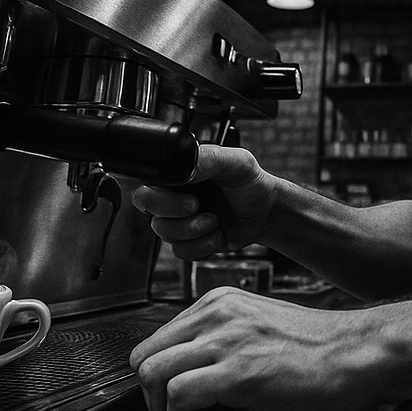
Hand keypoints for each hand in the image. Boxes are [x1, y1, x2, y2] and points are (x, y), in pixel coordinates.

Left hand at [128, 288, 381, 410]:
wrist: (359, 354)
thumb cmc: (320, 351)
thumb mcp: (259, 330)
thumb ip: (222, 344)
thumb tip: (191, 381)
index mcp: (218, 302)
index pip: (156, 343)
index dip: (165, 381)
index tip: (191, 401)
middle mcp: (216, 314)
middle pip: (143, 360)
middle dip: (157, 399)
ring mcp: (225, 340)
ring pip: (151, 376)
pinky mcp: (237, 371)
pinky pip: (178, 398)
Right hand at [131, 144, 276, 258]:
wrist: (265, 211)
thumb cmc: (250, 182)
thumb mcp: (236, 162)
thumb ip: (209, 159)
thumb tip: (184, 165)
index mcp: (176, 173)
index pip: (146, 185)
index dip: (162, 198)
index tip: (192, 200)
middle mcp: (172, 194)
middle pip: (147, 210)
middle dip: (177, 217)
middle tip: (201, 210)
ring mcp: (178, 219)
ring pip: (164, 234)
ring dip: (193, 233)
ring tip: (216, 223)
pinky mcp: (188, 240)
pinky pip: (180, 252)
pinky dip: (201, 247)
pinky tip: (217, 236)